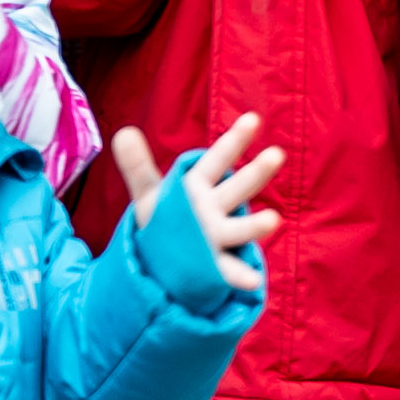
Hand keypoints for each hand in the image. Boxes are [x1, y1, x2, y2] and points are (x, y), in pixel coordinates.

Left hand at [115, 112, 287, 290]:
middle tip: (277, 154)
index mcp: (198, 187)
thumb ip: (137, 166)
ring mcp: (219, 237)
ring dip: (255, 225)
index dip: (234, 140)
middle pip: (237, 188)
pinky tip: (251, 281)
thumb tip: (123, 131)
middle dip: (256, 172)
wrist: (167, 261)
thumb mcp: (148, 194)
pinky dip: (240, 275)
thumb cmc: (165, 219)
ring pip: (240, 228)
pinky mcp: (216, 266)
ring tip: (272, 220)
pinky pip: (230, 271)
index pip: (215, 160)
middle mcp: (215, 209)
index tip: (253, 119)